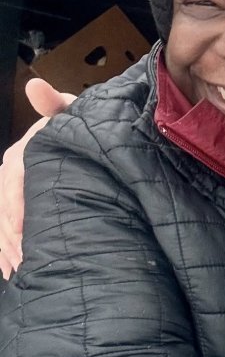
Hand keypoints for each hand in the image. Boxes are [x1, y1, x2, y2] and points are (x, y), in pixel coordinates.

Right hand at [0, 79, 74, 278]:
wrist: (85, 133)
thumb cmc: (78, 123)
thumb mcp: (69, 111)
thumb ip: (54, 103)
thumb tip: (34, 85)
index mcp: (20, 153)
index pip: (11, 182)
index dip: (15, 208)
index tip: (22, 232)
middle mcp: (10, 171)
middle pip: (2, 208)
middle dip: (9, 237)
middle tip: (22, 261)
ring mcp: (12, 190)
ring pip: (0, 222)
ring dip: (4, 247)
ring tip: (15, 270)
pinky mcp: (18, 204)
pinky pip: (4, 228)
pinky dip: (3, 249)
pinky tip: (9, 270)